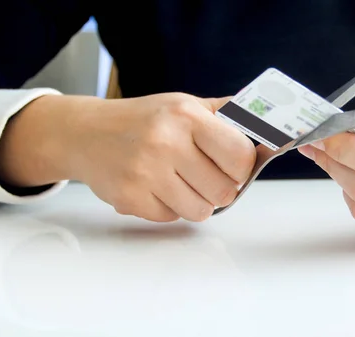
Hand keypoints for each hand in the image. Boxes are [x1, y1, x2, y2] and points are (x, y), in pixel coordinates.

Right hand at [0, 93, 255, 221]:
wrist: (85, 133)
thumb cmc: (143, 120)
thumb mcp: (185, 105)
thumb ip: (226, 116)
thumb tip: (269, 127)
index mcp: (186, 116)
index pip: (240, 156)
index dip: (242, 167)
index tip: (233, 166)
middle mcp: (166, 142)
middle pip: (224, 191)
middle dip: (221, 188)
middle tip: (206, 176)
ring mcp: (146, 173)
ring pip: (201, 211)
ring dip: (197, 202)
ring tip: (181, 182)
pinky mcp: (130, 198)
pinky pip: (172, 218)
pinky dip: (170, 208)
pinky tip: (156, 187)